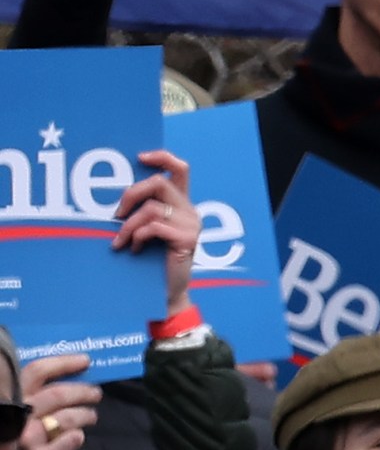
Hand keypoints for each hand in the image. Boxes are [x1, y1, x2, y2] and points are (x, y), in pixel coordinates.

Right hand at [5, 353, 99, 449]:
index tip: (85, 360)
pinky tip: (78, 438)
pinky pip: (72, 439)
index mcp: (12, 402)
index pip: (35, 372)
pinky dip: (79, 436)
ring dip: (86, 414)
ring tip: (92, 416)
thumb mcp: (23, 419)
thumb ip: (40, 399)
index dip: (62, 363)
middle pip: (56, 393)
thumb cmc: (20, 448)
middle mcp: (17, 418)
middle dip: (83, 390)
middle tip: (96, 393)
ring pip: (68, 416)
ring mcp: (28, 439)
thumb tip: (74, 376)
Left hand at [114, 148, 196, 315]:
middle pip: (159, 182)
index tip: (139, 157)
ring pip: (152, 208)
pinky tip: (132, 250)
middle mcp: (190, 210)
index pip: (180, 169)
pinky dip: (136, 237)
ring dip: (127, 226)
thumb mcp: (148, 230)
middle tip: (116, 214)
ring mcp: (192, 224)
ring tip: (119, 241)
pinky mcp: (188, 239)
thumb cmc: (152, 261)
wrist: (166, 293)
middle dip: (131, 194)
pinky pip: (154, 227)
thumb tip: (117, 199)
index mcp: (182, 204)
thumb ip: (143, 210)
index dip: (162, 157)